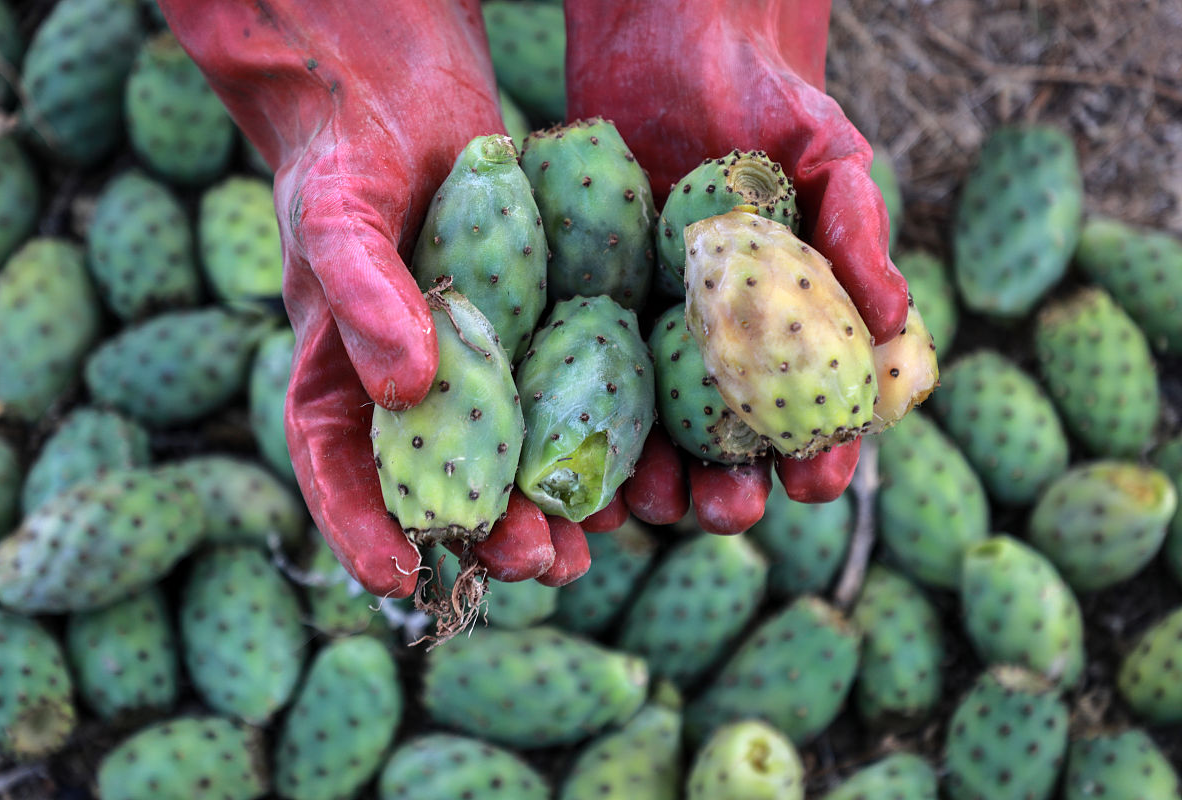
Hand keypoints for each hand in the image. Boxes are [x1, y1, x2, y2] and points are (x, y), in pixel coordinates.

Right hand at [160, 1, 586, 596]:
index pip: (337, 468)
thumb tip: (410, 390)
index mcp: (340, 377)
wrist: (401, 95)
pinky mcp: (527, 334)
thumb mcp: (339, 212)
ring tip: (583, 550)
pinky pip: (554, 399)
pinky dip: (584, 440)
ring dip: (541, 508)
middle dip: (483, 535)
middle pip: (437, 484)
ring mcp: (472, 365)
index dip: (361, 530)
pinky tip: (627, 472)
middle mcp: (408, 387)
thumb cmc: (346, 154)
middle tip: (533, 564)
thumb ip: (363, 292)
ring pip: (504, 459)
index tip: (395, 582)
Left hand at [565, 0, 909, 525]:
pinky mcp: (587, 311)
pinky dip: (581, 428)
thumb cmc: (765, 99)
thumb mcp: (824, 154)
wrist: (668, 39)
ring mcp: (651, 332)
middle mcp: (720, 342)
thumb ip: (857, 231)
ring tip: (648, 504)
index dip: (823, 453)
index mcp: (790, 322)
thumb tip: (895, 322)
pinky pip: (582, 383)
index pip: (813, 408)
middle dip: (732, 490)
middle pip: (730, 443)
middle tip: (726, 511)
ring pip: (654, 432)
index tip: (817, 483)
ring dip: (656, 479)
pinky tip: (580, 463)